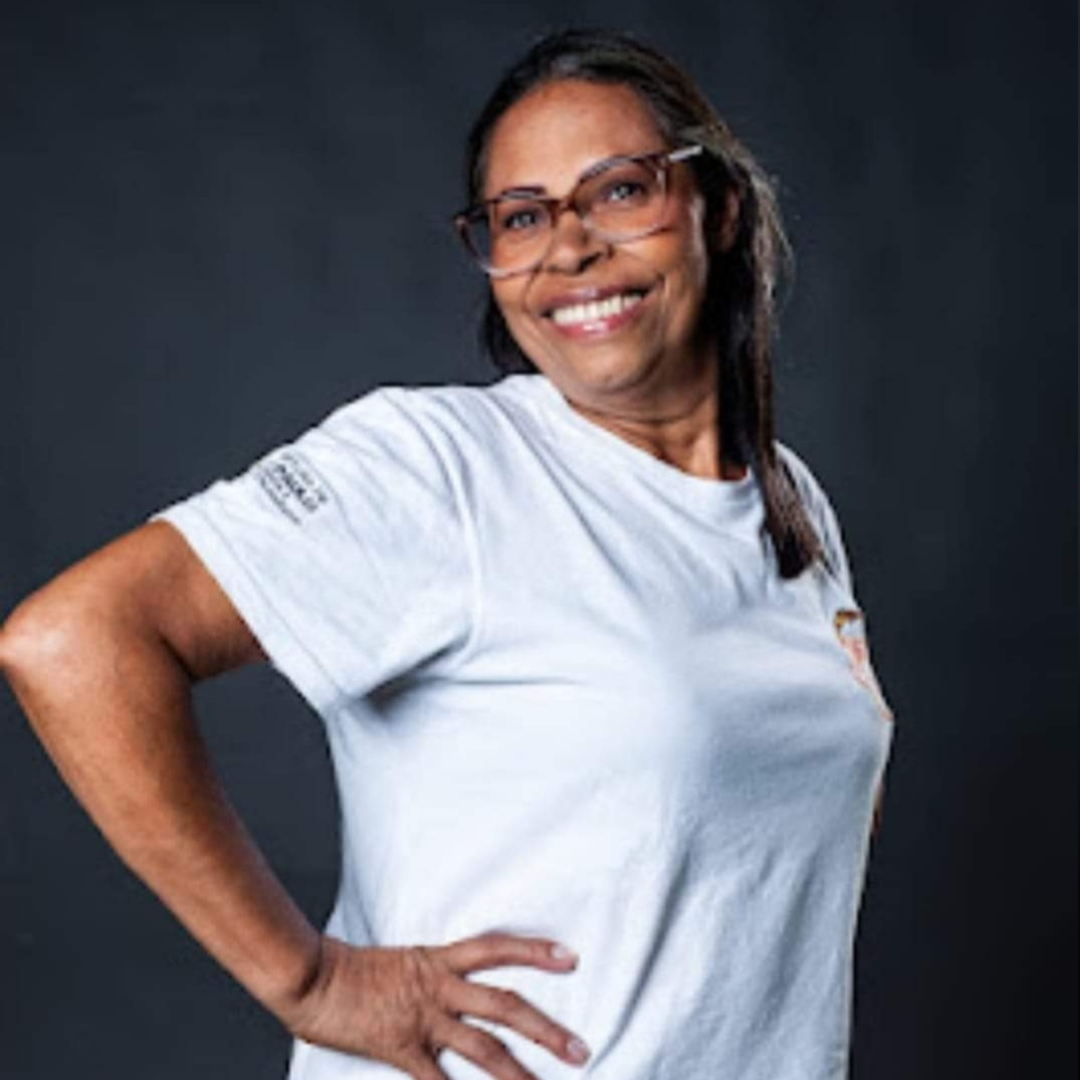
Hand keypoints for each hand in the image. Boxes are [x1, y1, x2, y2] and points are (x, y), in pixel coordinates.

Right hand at [282, 932, 590, 1079]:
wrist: (312, 974)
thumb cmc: (349, 969)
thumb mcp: (401, 962)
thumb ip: (430, 976)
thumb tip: (454, 989)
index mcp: (439, 960)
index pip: (498, 948)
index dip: (536, 952)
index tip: (569, 957)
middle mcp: (439, 987)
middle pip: (505, 1004)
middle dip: (546, 1029)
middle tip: (580, 1049)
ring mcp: (423, 1019)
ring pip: (484, 1047)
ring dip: (519, 1072)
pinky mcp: (401, 1048)